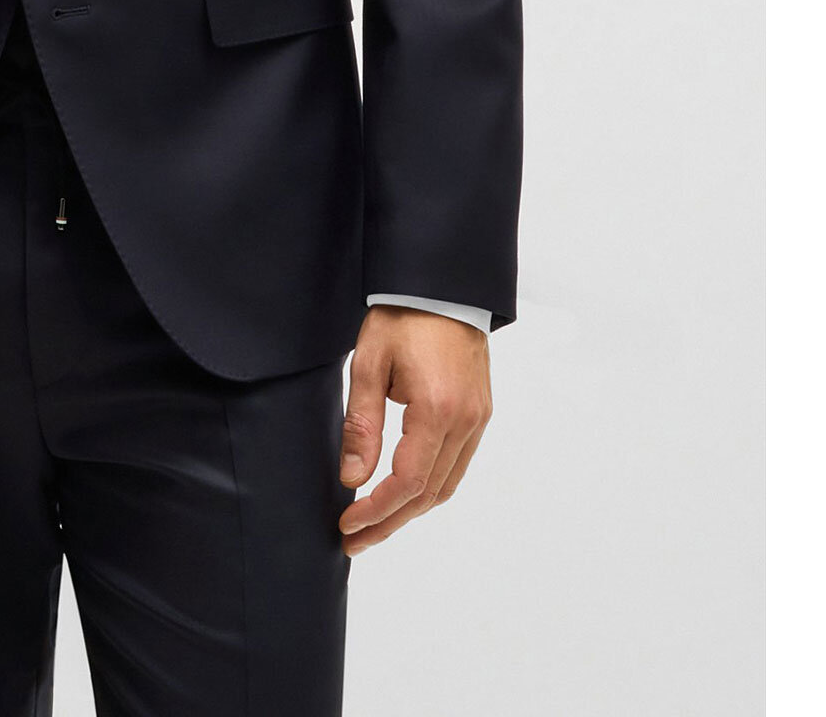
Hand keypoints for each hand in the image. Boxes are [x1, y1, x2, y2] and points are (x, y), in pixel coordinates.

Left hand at [338, 304, 491, 555]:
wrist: (443, 285)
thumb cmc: (402, 317)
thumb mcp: (369, 364)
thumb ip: (362, 424)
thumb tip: (353, 477)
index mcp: (437, 410)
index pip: (407, 482)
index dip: (375, 510)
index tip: (346, 523)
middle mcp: (465, 422)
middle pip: (428, 494)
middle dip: (389, 522)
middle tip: (354, 539)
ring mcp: (478, 419)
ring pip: (446, 485)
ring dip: (410, 510)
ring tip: (374, 523)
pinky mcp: (479, 413)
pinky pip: (456, 465)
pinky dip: (429, 487)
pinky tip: (404, 492)